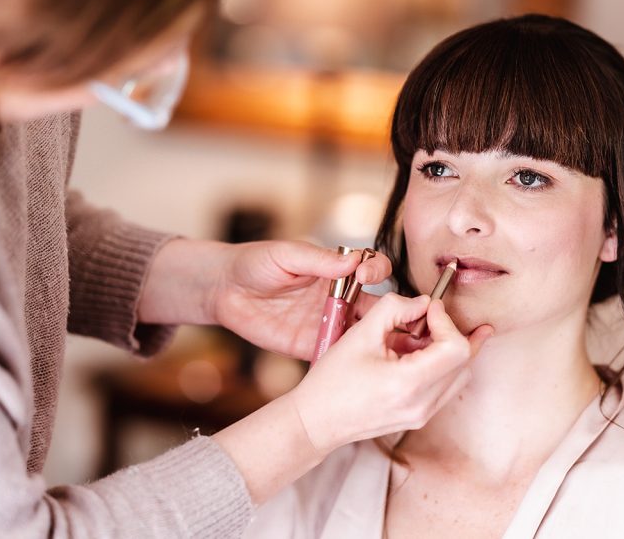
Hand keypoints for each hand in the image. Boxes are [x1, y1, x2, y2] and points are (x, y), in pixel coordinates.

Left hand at [212, 240, 391, 358]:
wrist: (224, 290)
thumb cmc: (255, 263)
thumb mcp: (285, 255)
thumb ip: (318, 259)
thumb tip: (353, 261)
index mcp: (337, 271)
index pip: (372, 269)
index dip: (377, 271)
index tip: (366, 275)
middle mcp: (340, 298)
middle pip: (378, 307)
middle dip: (395, 313)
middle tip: (398, 320)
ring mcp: (328, 323)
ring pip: (365, 334)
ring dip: (377, 341)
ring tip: (385, 349)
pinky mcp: (313, 345)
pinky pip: (337, 355)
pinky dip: (349, 363)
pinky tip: (354, 367)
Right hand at [290, 292, 493, 453]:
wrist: (316, 421)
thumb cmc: (332, 381)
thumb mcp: (360, 334)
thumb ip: (395, 308)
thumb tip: (424, 302)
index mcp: (408, 384)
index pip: (456, 348)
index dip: (447, 321)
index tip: (429, 308)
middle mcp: (422, 405)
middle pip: (464, 361)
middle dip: (450, 331)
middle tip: (429, 316)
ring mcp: (423, 415)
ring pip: (459, 374)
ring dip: (445, 348)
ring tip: (417, 335)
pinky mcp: (420, 417)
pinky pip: (445, 385)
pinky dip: (437, 364)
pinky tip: (413, 352)